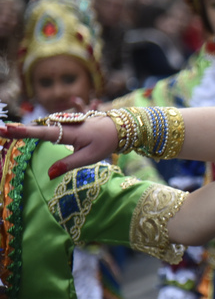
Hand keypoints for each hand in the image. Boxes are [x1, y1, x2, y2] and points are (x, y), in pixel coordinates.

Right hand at [0, 113, 116, 177]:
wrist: (119, 127)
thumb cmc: (105, 142)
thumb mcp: (89, 157)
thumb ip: (68, 165)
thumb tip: (48, 175)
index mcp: (67, 132)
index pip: (40, 133)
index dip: (22, 132)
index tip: (4, 129)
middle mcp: (62, 125)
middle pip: (36, 130)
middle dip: (17, 131)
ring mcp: (63, 124)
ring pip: (40, 128)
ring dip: (23, 130)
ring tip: (4, 132)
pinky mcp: (65, 126)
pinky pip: (47, 128)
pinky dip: (33, 131)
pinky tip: (16, 131)